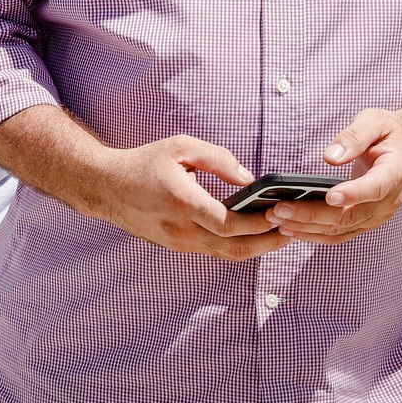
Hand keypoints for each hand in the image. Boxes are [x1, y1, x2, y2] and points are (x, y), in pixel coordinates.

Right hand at [93, 135, 288, 260]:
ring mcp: (179, 243)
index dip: (258, 223)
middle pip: (234, 248)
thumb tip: (250, 180)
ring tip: (282, 235)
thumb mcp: (179, 147)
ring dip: (257, 248)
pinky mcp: (178, 247)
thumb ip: (217, 159)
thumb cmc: (144, 163)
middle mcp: (182, 230)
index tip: (281, 212)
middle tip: (295, 231)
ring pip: (226, 254)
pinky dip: (238, 245)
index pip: (228, 224)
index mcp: (183, 203)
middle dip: (268, 243)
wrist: (106, 188)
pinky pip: (214, 251)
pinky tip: (255, 235)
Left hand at [267, 109, 401, 243]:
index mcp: (395, 172)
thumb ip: (354, 136)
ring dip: (307, 229)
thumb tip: (330, 157)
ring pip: (341, 230)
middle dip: (312, 216)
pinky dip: (314, 234)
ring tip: (276, 221)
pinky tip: (289, 229)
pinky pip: (339, 234)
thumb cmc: (389, 132)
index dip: (353, 194)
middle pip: (350, 216)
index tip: (328, 196)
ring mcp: (377, 215)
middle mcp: (388, 200)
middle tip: (278, 210)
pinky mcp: (365, 221)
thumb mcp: (374, 121)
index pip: (375, 188)